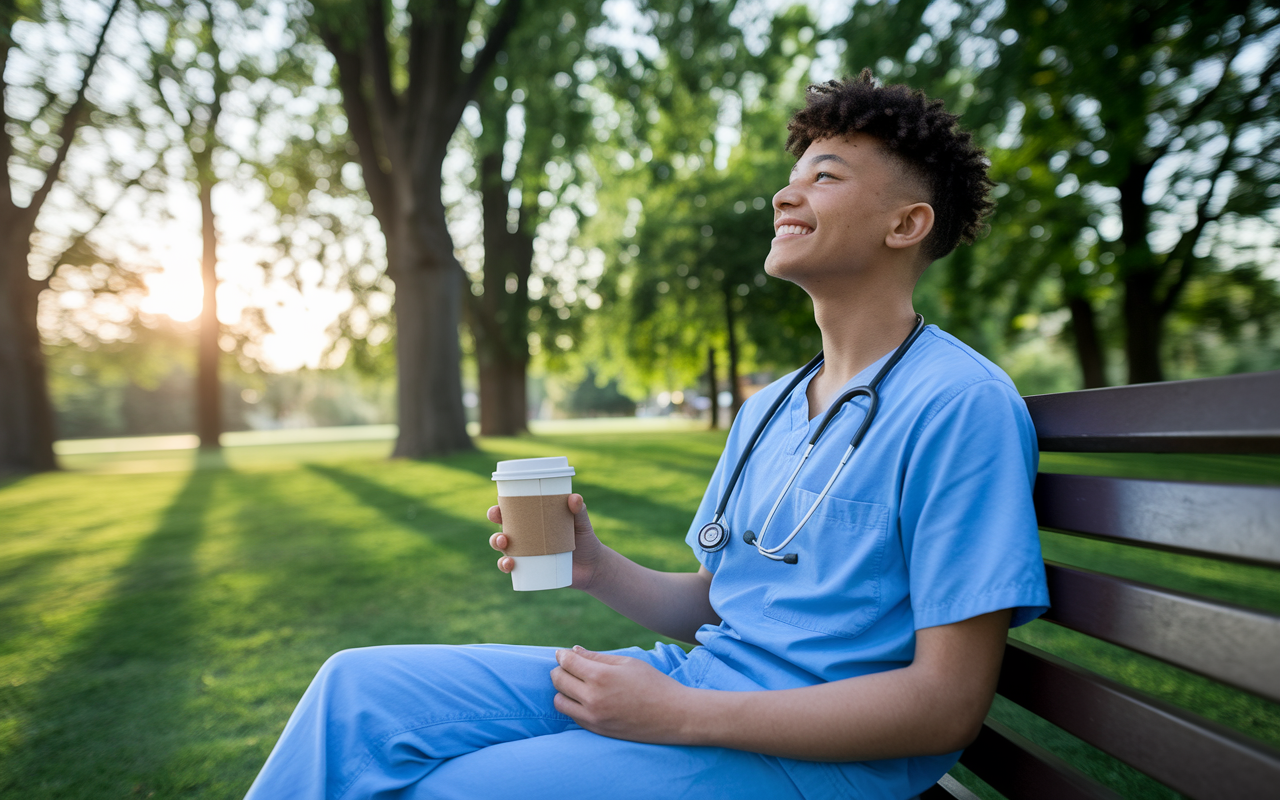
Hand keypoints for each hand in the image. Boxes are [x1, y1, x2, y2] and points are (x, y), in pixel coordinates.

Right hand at [487, 494, 609, 590]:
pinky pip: (511, 567)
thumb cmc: (585, 539)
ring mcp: (526, 553)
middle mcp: (525, 536)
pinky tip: (509, 564)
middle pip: (502, 528)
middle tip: (501, 527)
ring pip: (502, 547)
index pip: (511, 511)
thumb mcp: (582, 523)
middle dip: (495, 526)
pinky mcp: (529, 568)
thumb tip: (574, 498)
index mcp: (534, 520)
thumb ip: (580, 510)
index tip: (497, 508)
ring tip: (505, 544)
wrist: (592, 566)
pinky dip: (505, 565)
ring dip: (496, 544)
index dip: (499, 508)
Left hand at [550, 646, 692, 742]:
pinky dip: (573, 705)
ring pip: (559, 701)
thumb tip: (574, 650)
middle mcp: (592, 698)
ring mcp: (593, 717)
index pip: (567, 662)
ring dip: (563, 690)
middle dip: (560, 670)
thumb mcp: (627, 663)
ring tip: (576, 684)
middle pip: (558, 680)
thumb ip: (597, 657)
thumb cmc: (654, 683)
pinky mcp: (597, 730)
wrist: (674, 716)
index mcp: (601, 676)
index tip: (564, 653)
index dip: (563, 655)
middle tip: (569, 666)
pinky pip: (572, 716)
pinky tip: (586, 699)